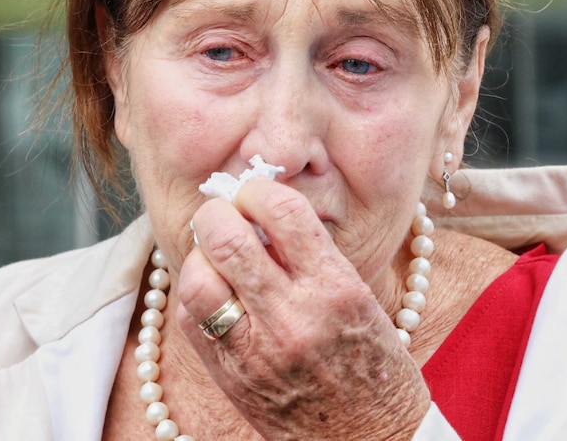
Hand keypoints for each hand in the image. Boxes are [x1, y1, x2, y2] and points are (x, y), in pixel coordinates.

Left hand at [179, 178, 429, 439]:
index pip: (283, 212)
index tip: (254, 193)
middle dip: (216, 213)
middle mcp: (293, 316)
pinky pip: (190, 319)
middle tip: (223, 214)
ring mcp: (257, 350)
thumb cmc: (375, 366)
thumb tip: (261, 214)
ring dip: (199, 255)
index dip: (258, 189)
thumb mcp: (361, 299)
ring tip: (213, 254)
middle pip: (226, 239)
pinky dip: (194, 293)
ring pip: (197, 279)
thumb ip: (312, 256)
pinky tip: (212, 290)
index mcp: (336, 288)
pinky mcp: (232, 376)